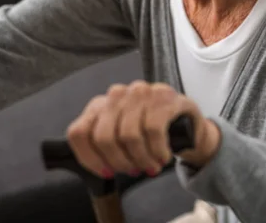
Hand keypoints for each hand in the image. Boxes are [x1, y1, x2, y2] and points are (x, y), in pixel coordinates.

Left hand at [66, 81, 220, 178]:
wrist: (186, 123)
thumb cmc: (148, 133)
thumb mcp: (120, 137)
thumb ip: (103, 146)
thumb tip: (95, 166)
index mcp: (99, 106)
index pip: (78, 132)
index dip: (89, 158)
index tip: (104, 172)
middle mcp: (116, 95)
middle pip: (103, 137)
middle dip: (118, 162)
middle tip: (132, 170)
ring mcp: (139, 93)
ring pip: (128, 136)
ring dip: (141, 159)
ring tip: (150, 166)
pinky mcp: (162, 96)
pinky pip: (153, 131)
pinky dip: (157, 151)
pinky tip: (162, 156)